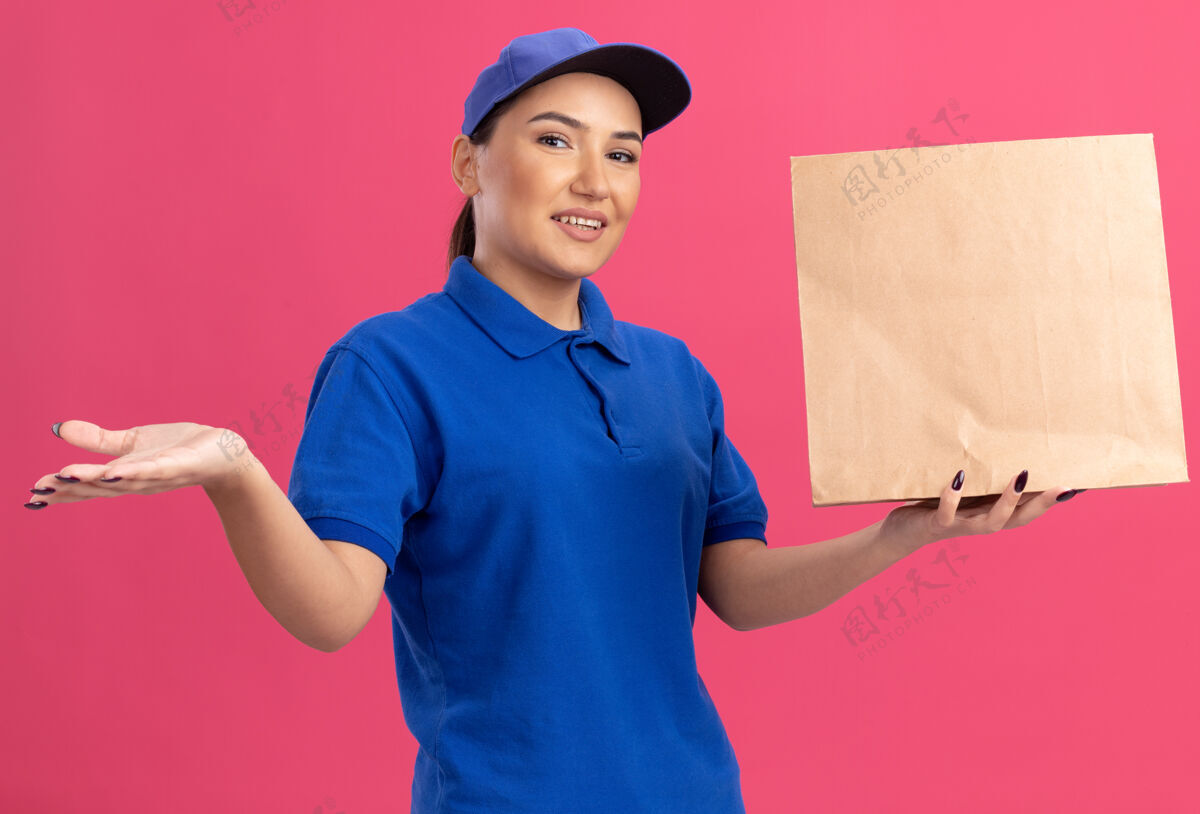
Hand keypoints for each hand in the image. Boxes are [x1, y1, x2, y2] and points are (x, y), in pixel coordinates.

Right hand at [23, 420, 254, 508]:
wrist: (223, 453)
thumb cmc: (178, 449)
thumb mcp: (132, 442)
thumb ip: (98, 440)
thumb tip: (58, 428)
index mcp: (123, 476)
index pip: (87, 486)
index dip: (61, 491)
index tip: (31, 496)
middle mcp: (136, 481)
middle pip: (98, 488)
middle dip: (68, 489)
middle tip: (37, 490)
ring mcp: (157, 475)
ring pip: (121, 481)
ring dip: (94, 481)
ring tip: (64, 477)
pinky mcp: (178, 465)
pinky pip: (153, 470)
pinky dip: (134, 472)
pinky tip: (115, 473)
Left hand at [877, 469, 1083, 555]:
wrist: (903, 532)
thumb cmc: (939, 506)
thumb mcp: (965, 492)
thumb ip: (984, 480)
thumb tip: (1003, 452)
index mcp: (992, 515)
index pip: (1029, 511)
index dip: (1052, 501)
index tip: (1078, 486)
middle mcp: (981, 524)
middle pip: (1019, 520)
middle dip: (1042, 505)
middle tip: (1064, 487)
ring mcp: (960, 526)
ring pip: (991, 522)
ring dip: (1007, 502)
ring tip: (1019, 478)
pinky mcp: (937, 524)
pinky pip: (947, 514)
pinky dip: (953, 498)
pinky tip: (958, 479)